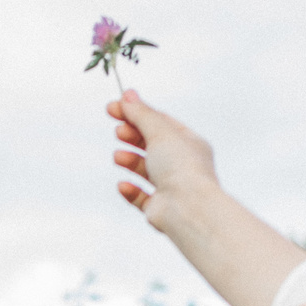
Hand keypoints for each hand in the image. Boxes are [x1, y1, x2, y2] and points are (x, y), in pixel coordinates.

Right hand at [108, 91, 220, 233]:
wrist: (188, 209)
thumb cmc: (183, 169)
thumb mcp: (160, 132)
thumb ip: (141, 114)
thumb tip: (127, 95)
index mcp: (190, 144)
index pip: (162, 123)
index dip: (138, 113)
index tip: (116, 106)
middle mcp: (183, 165)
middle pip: (152, 145)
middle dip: (133, 136)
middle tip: (118, 129)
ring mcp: (171, 187)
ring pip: (146, 170)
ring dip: (130, 161)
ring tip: (118, 156)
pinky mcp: (159, 208)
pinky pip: (141, 197)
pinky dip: (130, 190)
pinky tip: (123, 184)